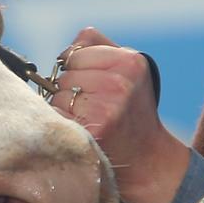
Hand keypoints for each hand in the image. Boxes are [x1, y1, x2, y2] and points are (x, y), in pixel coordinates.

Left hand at [53, 27, 190, 202]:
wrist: (147, 157)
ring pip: (58, 96)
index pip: (74, 53)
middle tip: (92, 105)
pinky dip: (62, 123)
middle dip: (70, 89)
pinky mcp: (93, 131)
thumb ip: (97, 45)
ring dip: (65, 108)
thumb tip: (66, 48)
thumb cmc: (132, 109)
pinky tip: (82, 130)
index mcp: (130, 62)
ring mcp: (106, 108)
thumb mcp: (128, 69)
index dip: (77, 69)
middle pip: (65, 76)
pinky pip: (56, 117)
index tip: (92, 84)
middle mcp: (119, 83)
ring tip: (88, 119)